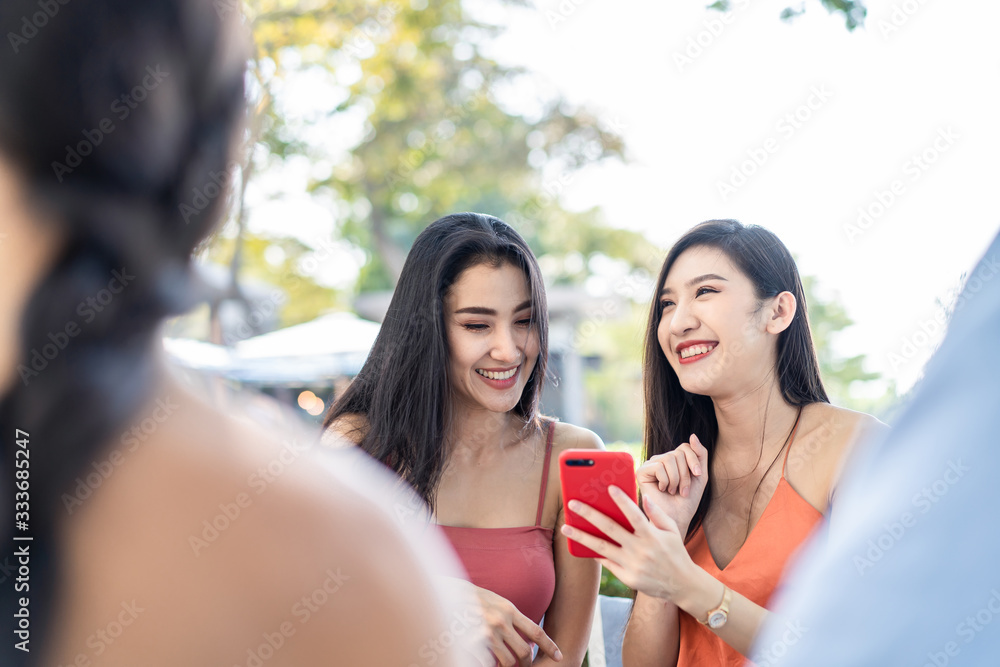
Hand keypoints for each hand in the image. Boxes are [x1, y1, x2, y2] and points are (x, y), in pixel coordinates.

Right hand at [448, 578, 562, 665]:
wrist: (448, 594)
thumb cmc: (475, 598)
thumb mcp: (497, 602)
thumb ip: (513, 617)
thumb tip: (529, 635)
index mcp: (509, 610)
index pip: (536, 632)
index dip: (550, 647)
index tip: (559, 656)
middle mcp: (500, 622)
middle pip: (524, 652)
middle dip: (528, 663)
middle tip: (526, 666)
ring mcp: (486, 634)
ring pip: (508, 662)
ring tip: (508, 666)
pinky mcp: (473, 643)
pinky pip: (489, 664)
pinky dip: (492, 666)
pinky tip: (491, 663)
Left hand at [560, 486, 696, 603]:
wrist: (682, 585)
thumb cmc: (675, 552)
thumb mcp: (671, 531)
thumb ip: (657, 513)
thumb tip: (643, 497)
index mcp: (652, 536)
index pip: (634, 515)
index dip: (622, 501)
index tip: (609, 487)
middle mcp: (640, 550)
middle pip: (610, 529)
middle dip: (590, 514)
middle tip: (573, 504)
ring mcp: (632, 565)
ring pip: (602, 548)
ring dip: (582, 537)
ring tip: (565, 528)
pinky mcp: (627, 577)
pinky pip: (607, 562)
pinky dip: (594, 553)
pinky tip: (581, 544)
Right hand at [636, 434, 708, 535]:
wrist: (677, 518)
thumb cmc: (687, 500)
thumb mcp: (700, 476)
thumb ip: (700, 454)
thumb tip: (692, 435)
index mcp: (674, 459)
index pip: (685, 447)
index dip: (694, 460)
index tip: (698, 475)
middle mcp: (660, 460)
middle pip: (678, 453)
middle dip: (685, 474)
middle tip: (683, 490)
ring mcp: (650, 465)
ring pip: (669, 459)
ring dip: (676, 479)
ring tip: (673, 491)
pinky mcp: (641, 472)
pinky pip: (658, 466)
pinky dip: (665, 480)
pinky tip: (662, 490)